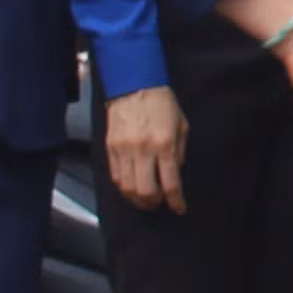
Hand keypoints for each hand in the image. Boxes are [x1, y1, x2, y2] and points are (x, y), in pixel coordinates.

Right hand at [104, 84, 188, 210]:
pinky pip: (115, 176)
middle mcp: (143, 149)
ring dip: (137, 199)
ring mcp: (124, 149)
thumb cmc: (161, 103)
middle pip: (146, 191)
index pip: (170, 183)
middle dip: (155, 202)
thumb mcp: (181, 126)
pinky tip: (131, 187)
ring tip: (145, 199)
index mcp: (164, 144)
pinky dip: (124, 187)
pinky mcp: (111, 147)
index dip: (176, 201)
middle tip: (160, 203)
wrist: (135, 85)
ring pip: (127, 187)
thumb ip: (179, 152)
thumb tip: (175, 174)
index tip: (179, 207)